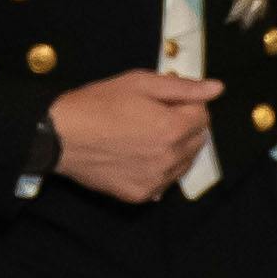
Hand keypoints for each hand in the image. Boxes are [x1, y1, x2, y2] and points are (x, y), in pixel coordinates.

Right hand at [47, 71, 219, 202]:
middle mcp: (170, 158)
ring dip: (174, 149)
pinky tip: (137, 155)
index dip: (187, 105)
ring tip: (144, 136)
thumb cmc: (96, 104)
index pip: (203, 116)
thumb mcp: (139, 83)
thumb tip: (218, 89)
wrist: (58, 135)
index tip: (166, 102)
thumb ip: (182, 87)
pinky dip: (158, 169)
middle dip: (184, 127)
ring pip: (183, 163)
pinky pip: (164, 182)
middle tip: (154, 117)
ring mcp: (157, 180)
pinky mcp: (142, 194)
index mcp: (173, 128)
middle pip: (197, 141)